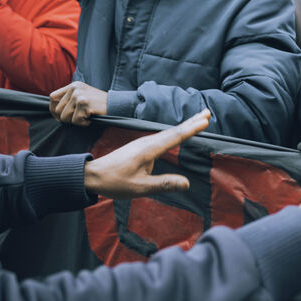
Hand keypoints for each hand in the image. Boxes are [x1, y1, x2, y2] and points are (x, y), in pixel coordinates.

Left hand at [49, 81, 107, 125]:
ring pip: (65, 117)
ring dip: (75, 121)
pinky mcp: (84, 104)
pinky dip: (83, 123)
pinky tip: (90, 119)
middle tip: (78, 118)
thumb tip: (54, 112)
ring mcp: (79, 96)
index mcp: (73, 86)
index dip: (54, 109)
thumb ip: (69, 100)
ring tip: (86, 117)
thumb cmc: (99, 104)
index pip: (52, 97)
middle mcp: (74, 89)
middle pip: (57, 109)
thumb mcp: (83, 96)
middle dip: (66, 118)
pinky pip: (75, 121)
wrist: (117, 104)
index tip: (60, 116)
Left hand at [84, 110, 209, 198]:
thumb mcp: (140, 188)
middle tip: (208, 112)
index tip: (205, 120)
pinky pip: (163, 136)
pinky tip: (178, 134)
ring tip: (199, 120)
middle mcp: (148, 142)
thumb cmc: (115, 182)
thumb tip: (187, 183)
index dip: (192, 129)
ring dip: (185, 125)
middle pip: (174, 130)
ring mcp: (143, 143)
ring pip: (169, 132)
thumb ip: (164, 184)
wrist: (93, 175)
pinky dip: (175, 132)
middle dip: (192, 121)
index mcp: (149, 149)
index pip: (175, 137)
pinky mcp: (141, 146)